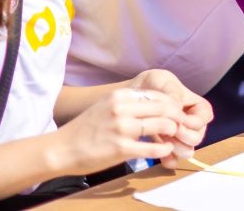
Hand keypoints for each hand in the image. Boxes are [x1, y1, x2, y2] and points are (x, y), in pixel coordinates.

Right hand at [51, 88, 184, 174]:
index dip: (171, 103)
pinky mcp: (121, 148)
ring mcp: (121, 128)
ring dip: (172, 131)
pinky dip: (163, 148)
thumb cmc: (86, 128)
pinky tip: (165, 149)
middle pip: (163, 107)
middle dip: (177, 116)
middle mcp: (121, 108)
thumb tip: (155, 103)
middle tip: (182, 124)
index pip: (156, 94)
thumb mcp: (107, 105)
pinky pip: (152, 148)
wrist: (62, 148)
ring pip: (161, 125)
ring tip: (174, 135)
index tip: (177, 110)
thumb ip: (129, 103)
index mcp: (119, 96)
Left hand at [132, 69, 213, 166]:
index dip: (194, 122)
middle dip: (184, 137)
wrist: (131, 97)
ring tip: (162, 141)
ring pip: (187, 150)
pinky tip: (163, 159)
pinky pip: (173, 158)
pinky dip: (169, 159)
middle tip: (169, 133)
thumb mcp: (160, 80)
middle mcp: (190, 123)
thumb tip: (179, 110)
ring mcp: (179, 136)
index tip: (179, 120)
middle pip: (197, 137)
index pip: (205, 117)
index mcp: (195, 105)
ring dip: (177, 149)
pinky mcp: (166, 146)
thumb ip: (171, 92)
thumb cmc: (149, 84)